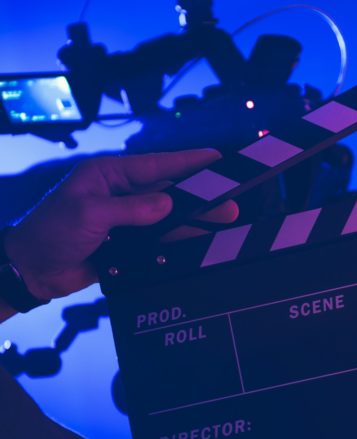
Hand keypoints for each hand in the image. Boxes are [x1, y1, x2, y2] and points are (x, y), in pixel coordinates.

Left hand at [4, 150, 237, 300]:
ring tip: (223, 219)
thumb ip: (130, 210)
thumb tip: (167, 204)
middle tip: (229, 198)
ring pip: (168, 217)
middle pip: (168, 192)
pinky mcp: (128, 243)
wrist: (33, 270)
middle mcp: (121, 195)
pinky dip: (179, 239)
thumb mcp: (88, 215)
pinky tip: (200, 238)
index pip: (155, 165)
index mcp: (109, 176)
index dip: (187, 161)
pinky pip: (160, 238)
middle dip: (199, 195)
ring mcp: (127, 220)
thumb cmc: (50, 233)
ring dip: (194, 219)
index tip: (215, 156)